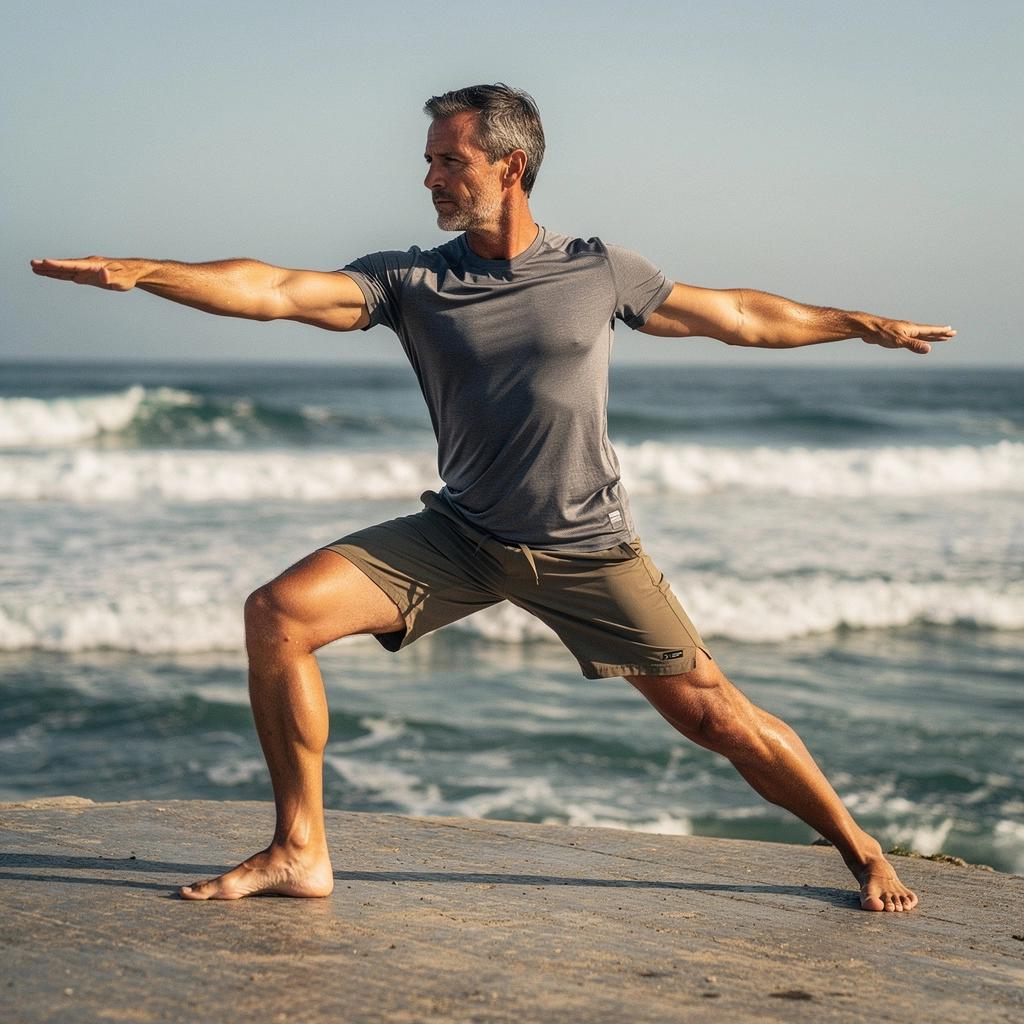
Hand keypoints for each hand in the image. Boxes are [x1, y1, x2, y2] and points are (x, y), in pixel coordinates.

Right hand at [30, 256, 144, 290]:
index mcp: (93, 265)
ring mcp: (85, 270)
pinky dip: (58, 274)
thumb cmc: (128, 276)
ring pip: (64, 269)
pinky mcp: (85, 275)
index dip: (59, 264)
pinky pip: (69, 274)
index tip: (46, 262)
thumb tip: (102, 274)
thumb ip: (111, 277)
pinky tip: (48, 273)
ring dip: (50, 269)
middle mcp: (87, 265)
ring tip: (34, 267)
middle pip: (65, 266)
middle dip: (49, 265)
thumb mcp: (121, 279)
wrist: (132, 273)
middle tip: (32, 263)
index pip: (73, 265)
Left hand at [860, 318, 955, 354]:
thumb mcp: (899, 340)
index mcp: (912, 329)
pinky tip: (919, 340)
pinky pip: (913, 338)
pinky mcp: (897, 336)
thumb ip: (914, 345)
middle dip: (940, 333)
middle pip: (929, 332)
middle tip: (951, 333)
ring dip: (931, 336)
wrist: (868, 329)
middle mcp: (910, 329)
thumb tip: (929, 349)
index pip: (931, 331)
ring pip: (921, 335)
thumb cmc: (882, 333)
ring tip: (940, 337)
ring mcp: (904, 332)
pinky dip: (920, 339)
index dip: (941, 332)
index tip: (952, 331)